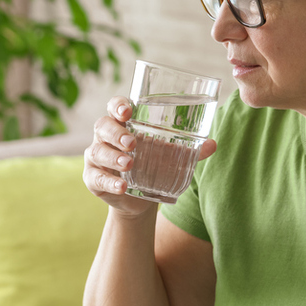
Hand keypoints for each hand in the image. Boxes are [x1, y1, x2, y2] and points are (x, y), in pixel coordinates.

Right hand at [82, 96, 215, 216]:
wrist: (139, 200)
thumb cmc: (153, 167)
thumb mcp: (171, 157)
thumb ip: (189, 151)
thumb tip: (212, 144)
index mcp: (123, 123)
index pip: (115, 106)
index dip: (118, 105)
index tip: (128, 111)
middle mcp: (105, 137)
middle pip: (102, 126)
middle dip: (116, 133)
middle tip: (132, 143)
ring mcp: (96, 157)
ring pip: (97, 151)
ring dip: (113, 157)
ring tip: (129, 164)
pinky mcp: (93, 178)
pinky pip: (97, 178)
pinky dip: (109, 183)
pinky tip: (121, 187)